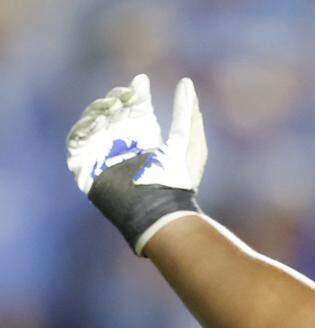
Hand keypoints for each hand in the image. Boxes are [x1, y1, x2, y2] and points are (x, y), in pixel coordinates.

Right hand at [66, 74, 206, 252]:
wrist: (157, 209)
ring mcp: (103, 152)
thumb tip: (188, 84)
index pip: (136, 109)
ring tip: (116, 104)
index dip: (137, 93)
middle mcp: (123, 144)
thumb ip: (186, 114)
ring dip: (102, 107)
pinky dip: (85, 124)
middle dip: (119, 98)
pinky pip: (77, 137)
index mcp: (146, 140)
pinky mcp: (86, 163)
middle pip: (113, 110)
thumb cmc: (177, 181)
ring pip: (94, 119)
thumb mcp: (188, 143)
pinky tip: (99, 118)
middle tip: (127, 94)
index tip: (142, 82)